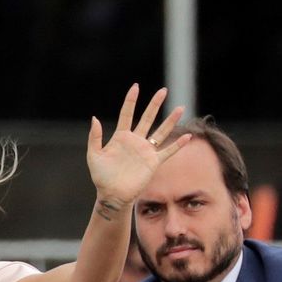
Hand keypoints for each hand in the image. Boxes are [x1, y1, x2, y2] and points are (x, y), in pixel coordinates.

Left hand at [86, 86, 189, 208]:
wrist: (111, 194)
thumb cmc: (101, 176)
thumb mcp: (94, 155)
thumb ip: (94, 137)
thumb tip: (94, 118)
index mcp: (120, 137)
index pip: (126, 114)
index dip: (131, 101)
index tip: (136, 87)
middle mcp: (135, 141)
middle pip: (147, 118)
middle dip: (155, 104)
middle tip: (163, 90)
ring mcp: (145, 151)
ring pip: (161, 132)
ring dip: (170, 121)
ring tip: (180, 108)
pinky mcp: (153, 163)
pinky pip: (168, 152)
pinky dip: (178, 145)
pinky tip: (188, 136)